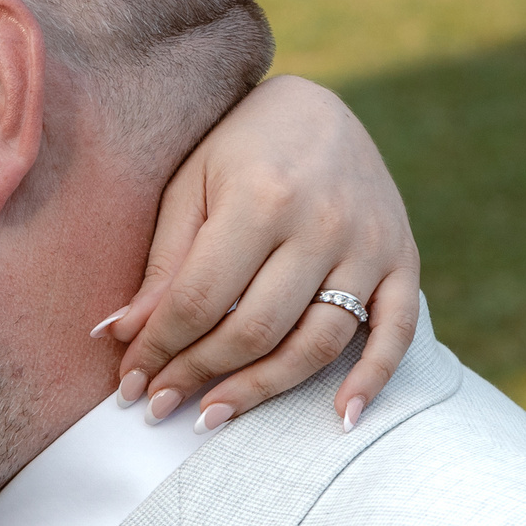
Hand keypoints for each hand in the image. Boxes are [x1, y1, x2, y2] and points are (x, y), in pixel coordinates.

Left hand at [93, 76, 417, 432]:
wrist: (319, 108)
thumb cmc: (239, 148)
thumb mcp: (190, 187)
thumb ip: (165, 263)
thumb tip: (121, 336)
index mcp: (261, 197)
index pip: (200, 299)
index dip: (159, 349)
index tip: (130, 382)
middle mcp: (322, 223)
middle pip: (254, 329)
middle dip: (198, 375)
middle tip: (159, 406)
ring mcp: (370, 244)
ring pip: (316, 342)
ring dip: (261, 390)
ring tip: (212, 417)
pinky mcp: (403, 257)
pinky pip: (397, 331)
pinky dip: (372, 379)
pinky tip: (341, 418)